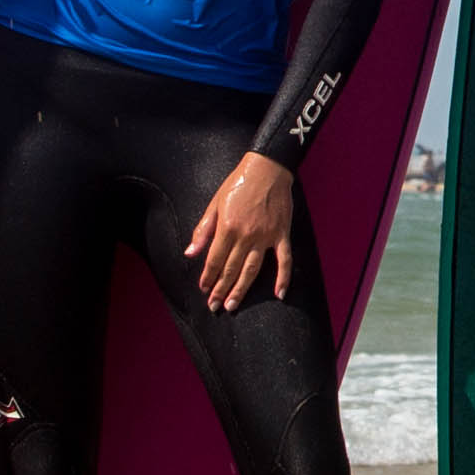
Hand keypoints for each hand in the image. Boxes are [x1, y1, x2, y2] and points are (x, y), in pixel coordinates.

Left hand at [187, 153, 297, 311]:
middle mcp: (246, 234)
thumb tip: (190, 253)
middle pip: (231, 269)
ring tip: (232, 305)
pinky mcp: (282, 234)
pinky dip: (283, 278)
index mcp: (227, 227)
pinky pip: (284, 260)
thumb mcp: (215, 203)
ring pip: (252, 270)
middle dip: (221, 289)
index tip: (204, 289)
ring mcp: (266, 236)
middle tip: (214, 306)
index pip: (215, 259)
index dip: (208, 276)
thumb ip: (203, 230)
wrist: (267, 168)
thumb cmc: (238, 183)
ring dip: (241, 289)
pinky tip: (279, 294)